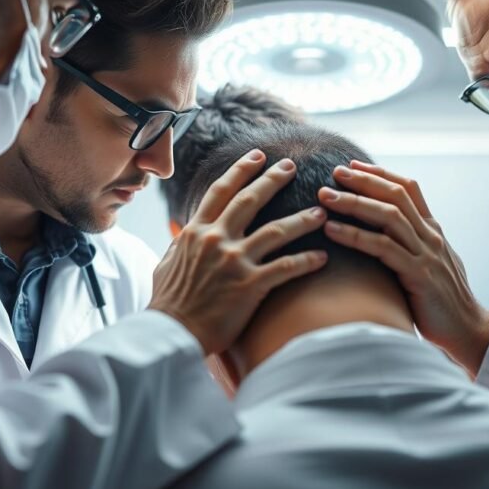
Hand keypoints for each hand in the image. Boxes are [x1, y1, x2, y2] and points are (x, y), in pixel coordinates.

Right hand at [150, 150, 327, 354]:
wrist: (171, 333)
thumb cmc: (168, 303)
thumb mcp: (166, 264)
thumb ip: (180, 243)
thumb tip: (183, 228)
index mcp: (195, 231)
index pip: (221, 191)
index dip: (241, 170)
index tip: (257, 155)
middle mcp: (216, 239)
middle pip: (250, 200)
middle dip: (273, 180)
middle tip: (291, 165)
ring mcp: (234, 261)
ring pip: (275, 231)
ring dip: (301, 219)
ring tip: (320, 212)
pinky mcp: (249, 285)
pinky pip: (285, 268)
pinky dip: (305, 261)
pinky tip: (322, 257)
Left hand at [318, 160, 488, 373]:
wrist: (467, 330)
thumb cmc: (441, 301)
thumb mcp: (428, 264)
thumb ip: (410, 247)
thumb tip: (383, 236)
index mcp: (432, 230)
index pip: (408, 188)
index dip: (380, 174)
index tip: (353, 165)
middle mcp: (430, 236)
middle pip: (395, 195)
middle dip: (363, 181)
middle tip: (334, 173)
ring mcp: (426, 254)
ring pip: (388, 216)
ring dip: (353, 203)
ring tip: (325, 197)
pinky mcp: (418, 275)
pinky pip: (382, 248)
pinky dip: (355, 235)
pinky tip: (332, 230)